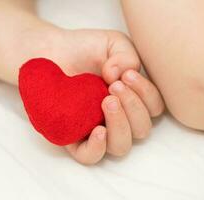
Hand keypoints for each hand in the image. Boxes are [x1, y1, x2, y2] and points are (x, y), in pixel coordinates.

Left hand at [65, 30, 163, 164]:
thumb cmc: (82, 49)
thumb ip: (127, 56)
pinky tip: (97, 130)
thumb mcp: (112, 43)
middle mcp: (116, 116)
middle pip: (141, 130)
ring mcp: (95, 128)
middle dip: (133, 107)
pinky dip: (97, 148)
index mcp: (130, 98)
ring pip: (120, 146)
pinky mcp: (72, 136)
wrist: (50, 51)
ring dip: (120, 125)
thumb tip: (120, 77)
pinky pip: (89, 157)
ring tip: (107, 101)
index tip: (127, 75)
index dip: (146, 95)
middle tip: (114, 86)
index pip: (153, 108)